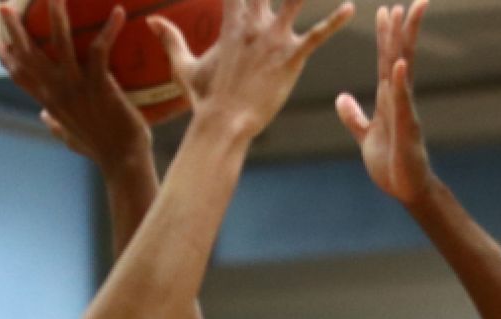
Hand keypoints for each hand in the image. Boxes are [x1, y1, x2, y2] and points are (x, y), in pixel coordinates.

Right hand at [0, 0, 165, 167]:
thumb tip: (44, 117)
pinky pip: (100, 50)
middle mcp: (57, 93)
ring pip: (60, 44)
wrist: (122, 162)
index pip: (22, 78)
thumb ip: (55, 125)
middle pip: (30, 55)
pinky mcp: (99, 86)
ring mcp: (76, 88)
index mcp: (50, 104)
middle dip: (15, 29)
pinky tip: (117, 12)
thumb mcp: (71, 137)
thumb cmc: (101, 150)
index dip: (8, 59)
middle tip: (3, 5)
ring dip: (56, 16)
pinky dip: (109, 29)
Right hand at [152, 0, 354, 136]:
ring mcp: (273, 39)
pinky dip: (335, 21)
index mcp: (231, 23)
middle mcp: (253, 24)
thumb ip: (170, 39)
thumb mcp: (183, 66)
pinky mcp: (291, 58)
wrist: (224, 123)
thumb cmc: (205, 99)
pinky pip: (318, 35)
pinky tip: (351, 8)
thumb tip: (149, 20)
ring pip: (295, 0)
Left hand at [334, 2, 435, 205]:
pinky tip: (401, 64)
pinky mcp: (406, 127)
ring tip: (406, 17)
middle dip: (403, 28)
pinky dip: (401, 81)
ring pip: (403, 69)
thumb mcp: (365, 135)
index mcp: (388, 98)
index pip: (387, 60)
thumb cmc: (390, 163)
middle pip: (400, 56)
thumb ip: (354, 116)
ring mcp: (404, 110)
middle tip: (411, 1)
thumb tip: (341, 98)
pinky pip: (402, 100)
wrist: (405, 189)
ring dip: (403, 42)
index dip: (386, 35)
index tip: (386, 10)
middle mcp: (399, 98)